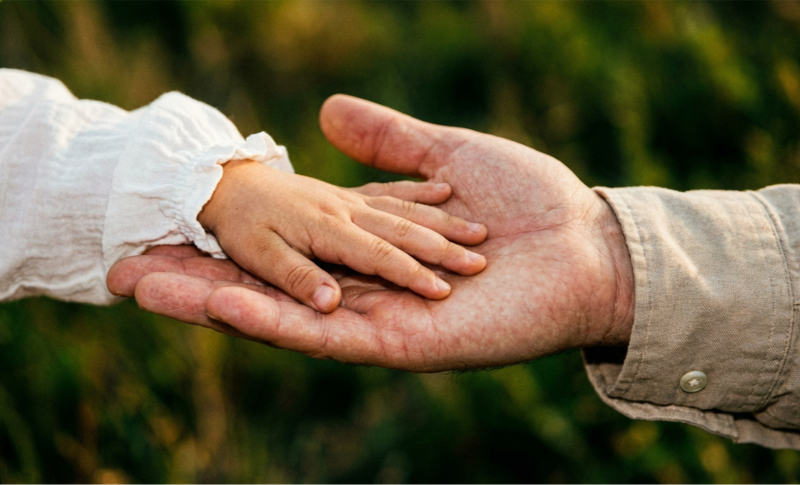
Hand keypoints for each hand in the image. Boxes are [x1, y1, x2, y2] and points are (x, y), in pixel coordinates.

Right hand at [108, 95, 634, 371]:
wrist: (581, 240)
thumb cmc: (521, 200)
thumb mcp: (441, 158)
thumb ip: (385, 143)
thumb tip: (327, 111)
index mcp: (367, 257)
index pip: (280, 250)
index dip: (222, 244)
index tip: (163, 232)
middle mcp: (363, 295)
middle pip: (266, 290)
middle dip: (199, 282)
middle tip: (125, 274)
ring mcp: (379, 323)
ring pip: (281, 317)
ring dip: (213, 304)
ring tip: (146, 292)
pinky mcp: (401, 344)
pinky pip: (328, 335)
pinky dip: (274, 318)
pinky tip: (223, 305)